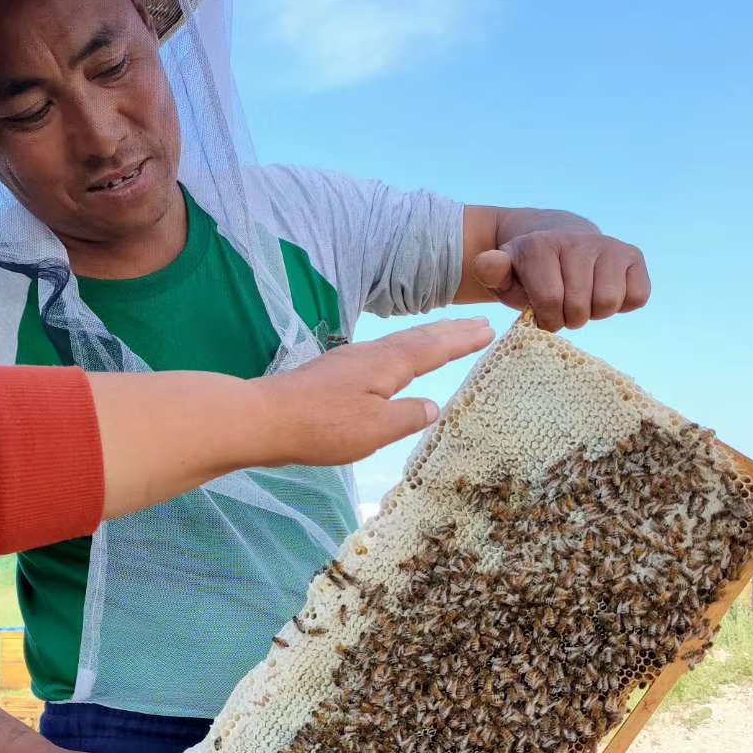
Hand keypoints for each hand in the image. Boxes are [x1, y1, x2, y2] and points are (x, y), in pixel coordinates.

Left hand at [259, 316, 493, 466]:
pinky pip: (383, 355)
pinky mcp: (335, 373)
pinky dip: (404, 352)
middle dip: (450, 332)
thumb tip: (431, 406)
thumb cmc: (322, 427)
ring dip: (428, 338)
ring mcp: (350, 361)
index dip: (462, 341)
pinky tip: (398, 364)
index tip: (488, 329)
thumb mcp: (374, 429)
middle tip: (478, 323)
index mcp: (387, 364)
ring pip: (400, 345)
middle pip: (418, 338)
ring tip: (448, 336)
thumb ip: (407, 417)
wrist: (264, 419)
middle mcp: (371, 355)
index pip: (434, 349)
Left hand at [471, 230, 649, 331]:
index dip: (546, 319)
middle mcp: (578, 240)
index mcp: (541, 245)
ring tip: (581, 299)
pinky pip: (637, 297)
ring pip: (609, 303)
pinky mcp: (633, 256)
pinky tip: (601, 293)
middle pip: (580, 307)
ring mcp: (609, 246)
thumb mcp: (502, 273)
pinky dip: (621, 305)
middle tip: (562, 307)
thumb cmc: (527, 269)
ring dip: (594, 312)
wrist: (556, 238)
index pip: (550, 302)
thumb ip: (491, 270)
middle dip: (569, 318)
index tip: (540, 313)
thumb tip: (489, 262)